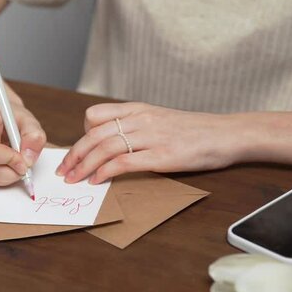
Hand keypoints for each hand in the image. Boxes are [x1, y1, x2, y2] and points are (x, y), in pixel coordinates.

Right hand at [0, 103, 45, 185]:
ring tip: (14, 162)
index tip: (25, 162)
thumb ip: (34, 138)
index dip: (9, 161)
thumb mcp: (31, 122)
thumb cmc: (15, 119)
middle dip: (10, 172)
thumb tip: (28, 160)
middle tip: (22, 166)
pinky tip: (4, 164)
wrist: (1, 117)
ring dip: (6, 175)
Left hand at [56, 102, 240, 183]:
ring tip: (73, 179)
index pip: (96, 115)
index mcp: (139, 109)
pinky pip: (124, 162)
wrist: (227, 133)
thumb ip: (138, 127)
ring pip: (104, 147)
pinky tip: (97, 181)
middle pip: (94, 133)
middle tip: (63, 170)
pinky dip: (105, 172)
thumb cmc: (196, 131)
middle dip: (74, 154)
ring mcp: (151, 136)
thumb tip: (115, 145)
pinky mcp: (161, 156)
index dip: (81, 133)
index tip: (75, 151)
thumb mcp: (161, 120)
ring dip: (84, 165)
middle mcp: (141, 119)